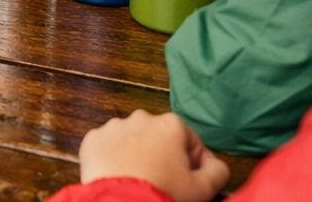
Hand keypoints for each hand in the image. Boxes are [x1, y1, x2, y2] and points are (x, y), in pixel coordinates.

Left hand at [78, 110, 228, 201]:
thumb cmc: (163, 194)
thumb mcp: (203, 188)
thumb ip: (218, 171)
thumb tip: (215, 165)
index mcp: (171, 125)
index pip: (191, 142)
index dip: (194, 164)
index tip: (190, 180)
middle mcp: (142, 118)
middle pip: (160, 139)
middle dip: (164, 157)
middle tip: (164, 183)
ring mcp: (114, 127)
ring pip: (132, 141)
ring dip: (137, 156)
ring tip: (139, 181)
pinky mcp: (92, 140)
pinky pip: (107, 148)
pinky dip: (112, 160)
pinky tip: (119, 177)